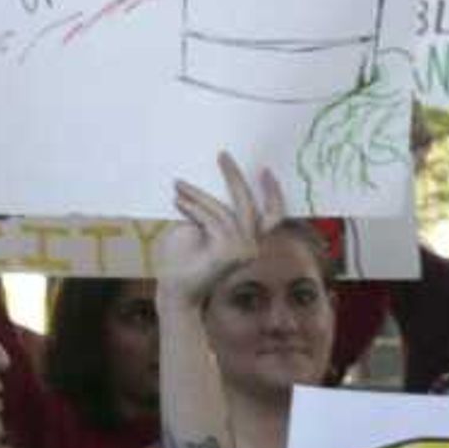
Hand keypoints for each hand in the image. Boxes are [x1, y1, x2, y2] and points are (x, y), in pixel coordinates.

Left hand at [154, 154, 291, 305]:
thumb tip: (214, 183)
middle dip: (235, 178)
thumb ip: (214, 210)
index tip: (265, 170)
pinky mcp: (228, 253)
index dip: (273, 194)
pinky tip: (178, 201)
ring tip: (178, 186)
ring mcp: (242, 252)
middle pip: (249, 207)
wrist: (175, 292)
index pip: (273, 217)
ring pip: (224, 212)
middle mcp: (251, 248)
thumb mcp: (201, 227)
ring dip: (198, 196)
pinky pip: (212, 220)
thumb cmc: (184, 261)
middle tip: (222, 155)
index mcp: (250, 243)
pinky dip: (194, 208)